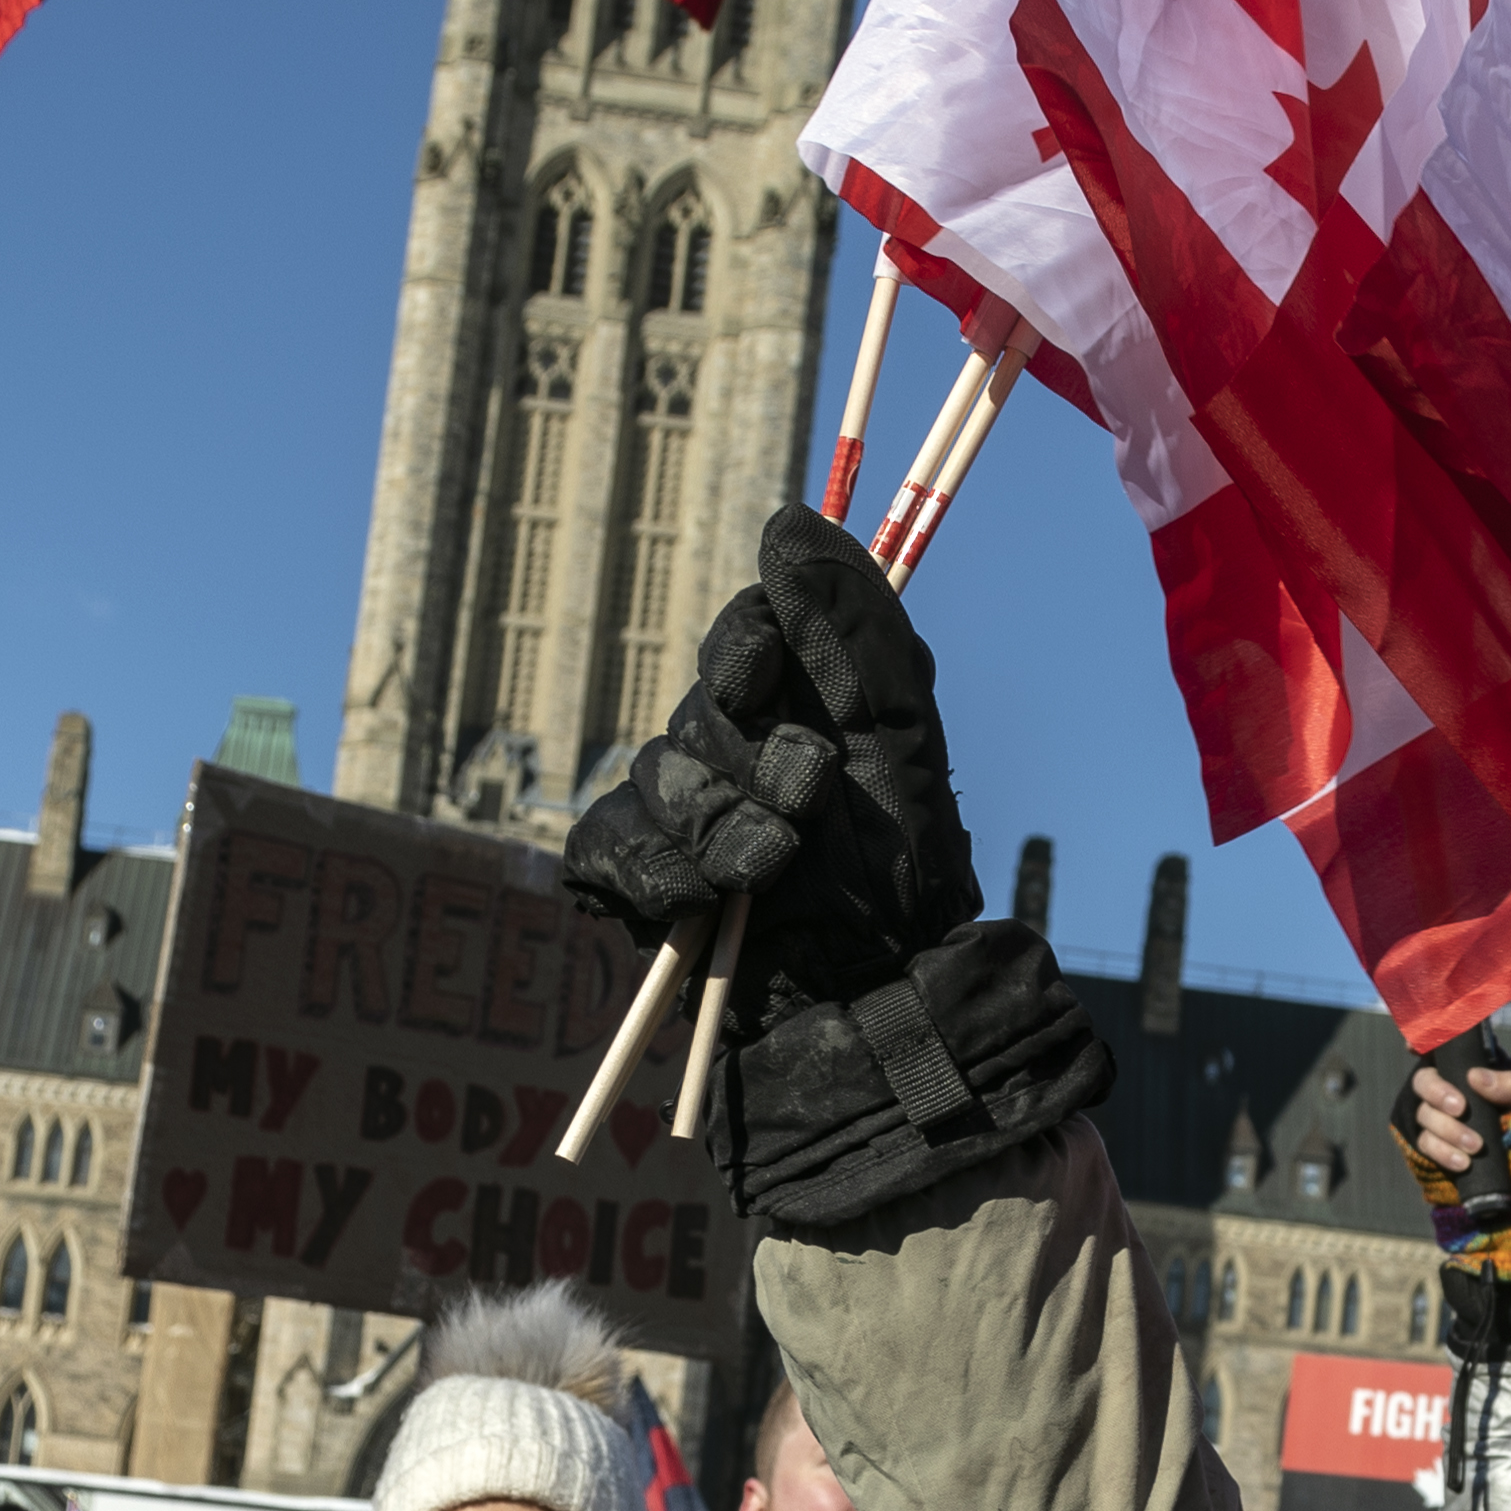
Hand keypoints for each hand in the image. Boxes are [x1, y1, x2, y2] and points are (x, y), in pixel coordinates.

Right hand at [558, 508, 982, 1025]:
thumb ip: (850, 621)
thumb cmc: (904, 873)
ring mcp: (679, 816)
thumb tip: (786, 515)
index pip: (746, 635)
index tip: (767, 674)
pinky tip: (704, 896)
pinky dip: (656, 869)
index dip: (745, 651)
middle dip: (754, 760)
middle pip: (698, 711)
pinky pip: (606, 844)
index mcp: (803, 708)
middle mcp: (735, 751)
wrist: (876, 996)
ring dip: (722, 825)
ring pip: (653, 778)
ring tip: (776, 869)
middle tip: (810, 802)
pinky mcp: (637, 881)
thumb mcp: (899, 731)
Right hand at [1389, 1053, 1510, 1197]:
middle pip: (1423, 1081)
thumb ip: (1508, 1084)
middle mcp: (1444, 1085)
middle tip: (1460, 1108)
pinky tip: (1463, 1162)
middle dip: (1438, 1093)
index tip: (1414, 1044)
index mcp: (1464, 1065)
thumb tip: (1475, 1077)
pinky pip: (1427, 1145)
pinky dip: (1444, 1153)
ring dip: (1448, 1130)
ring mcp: (1435, 1114)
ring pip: (1425, 1116)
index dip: (1419, 1039)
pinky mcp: (1433, 1141)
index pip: (1435, 1045)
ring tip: (1476, 1145)